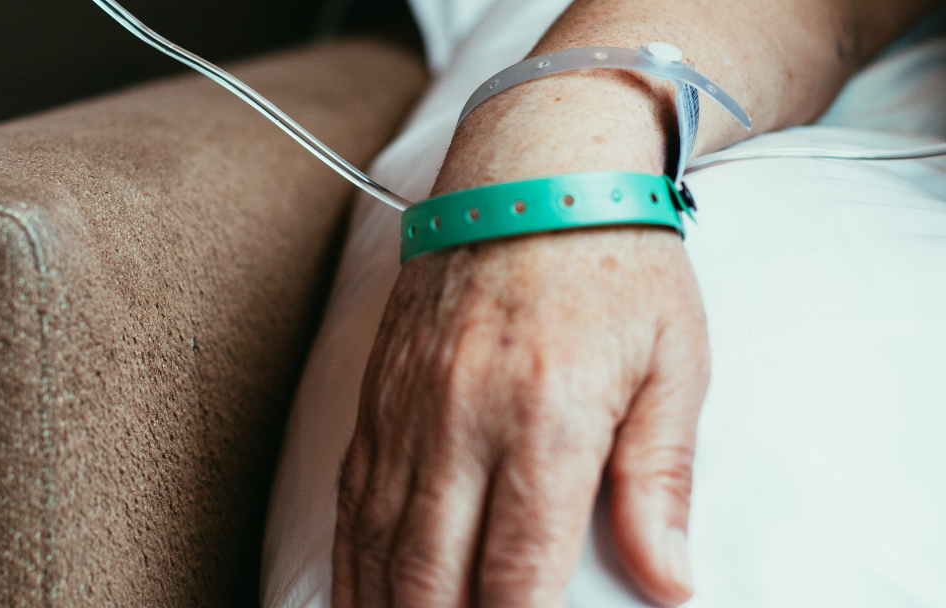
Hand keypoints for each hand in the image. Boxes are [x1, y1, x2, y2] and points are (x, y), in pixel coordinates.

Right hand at [332, 225, 709, 607]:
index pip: (520, 573)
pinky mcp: (381, 388)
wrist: (535, 168)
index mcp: (548, 419)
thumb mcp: (674, 364)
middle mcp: (464, 419)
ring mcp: (411, 403)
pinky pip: (353, 491)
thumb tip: (668, 583)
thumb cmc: (620, 263)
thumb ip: (660, 479)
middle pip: (432, 573)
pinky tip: (355, 591)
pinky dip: (350, 555)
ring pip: (379, 541)